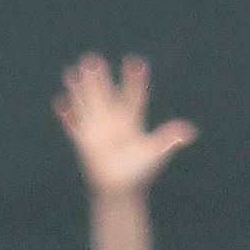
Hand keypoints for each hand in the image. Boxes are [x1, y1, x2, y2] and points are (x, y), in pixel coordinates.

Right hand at [54, 54, 195, 197]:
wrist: (121, 189)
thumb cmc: (140, 171)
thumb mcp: (156, 153)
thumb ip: (169, 140)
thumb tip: (190, 132)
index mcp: (132, 119)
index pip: (133, 95)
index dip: (134, 79)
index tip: (136, 63)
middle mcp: (113, 119)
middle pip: (105, 94)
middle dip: (99, 79)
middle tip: (93, 60)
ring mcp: (97, 128)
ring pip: (87, 103)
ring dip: (79, 89)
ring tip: (73, 72)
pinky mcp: (84, 141)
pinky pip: (73, 125)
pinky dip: (66, 116)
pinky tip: (60, 102)